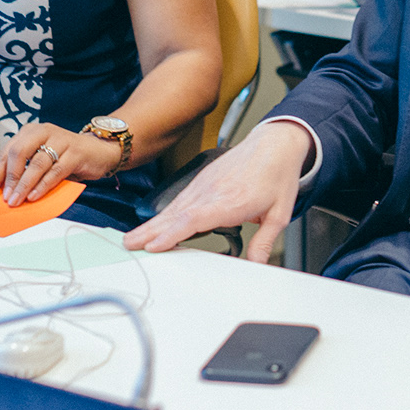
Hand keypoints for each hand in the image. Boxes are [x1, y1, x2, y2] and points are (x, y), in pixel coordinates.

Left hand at [0, 122, 119, 205]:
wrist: (98, 151)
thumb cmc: (65, 156)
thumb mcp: (41, 158)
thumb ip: (25, 170)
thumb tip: (4, 193)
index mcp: (29, 132)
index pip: (6, 153)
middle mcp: (43, 132)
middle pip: (18, 152)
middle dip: (9, 177)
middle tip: (5, 197)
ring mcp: (60, 140)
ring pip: (37, 163)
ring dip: (25, 184)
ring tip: (17, 200)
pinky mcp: (75, 152)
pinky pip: (55, 170)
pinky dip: (43, 185)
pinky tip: (35, 196)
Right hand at [124, 118, 313, 260]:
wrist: (275, 143)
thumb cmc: (277, 174)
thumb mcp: (279, 213)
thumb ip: (264, 241)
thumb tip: (256, 265)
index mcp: (232, 200)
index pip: (195, 219)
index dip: (173, 232)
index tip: (155, 244)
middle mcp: (213, 192)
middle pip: (177, 214)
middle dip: (151, 231)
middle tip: (130, 245)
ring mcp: (205, 185)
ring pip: (174, 207)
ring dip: (152, 224)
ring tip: (132, 238)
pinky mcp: (202, 180)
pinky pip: (180, 200)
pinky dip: (164, 213)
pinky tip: (154, 224)